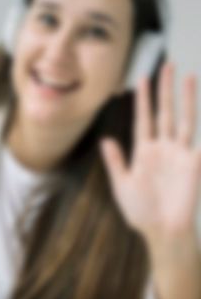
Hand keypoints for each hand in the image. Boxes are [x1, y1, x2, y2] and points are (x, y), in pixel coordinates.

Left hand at [105, 62, 200, 253]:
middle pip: (164, 113)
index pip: (143, 119)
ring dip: (186, 99)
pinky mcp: (194, 164)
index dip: (142, 100)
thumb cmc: (141, 212)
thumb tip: (105, 140)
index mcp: (144, 152)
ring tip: (188, 77)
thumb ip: (115, 162)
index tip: (139, 80)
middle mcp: (163, 149)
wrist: (162, 232)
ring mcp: (180, 155)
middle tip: (167, 66)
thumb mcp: (122, 185)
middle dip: (165, 90)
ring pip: (184, 120)